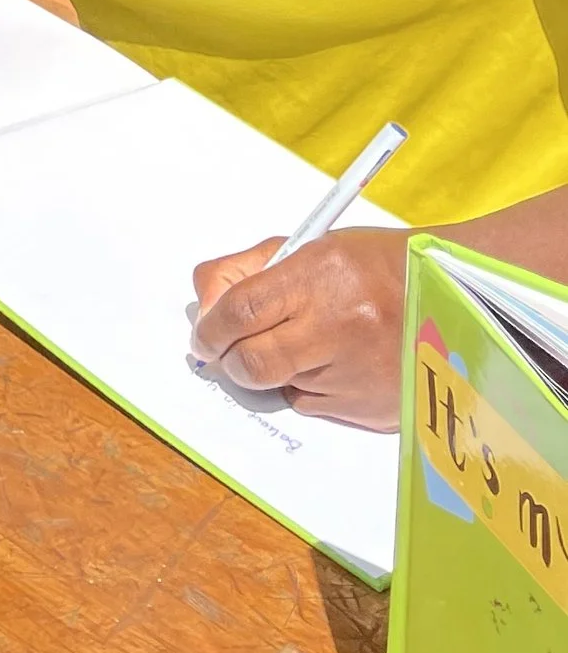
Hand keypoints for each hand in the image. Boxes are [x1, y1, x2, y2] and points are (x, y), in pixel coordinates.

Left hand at [188, 225, 409, 427]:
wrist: (448, 294)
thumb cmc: (374, 265)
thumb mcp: (310, 246)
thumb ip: (248, 271)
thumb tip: (206, 307)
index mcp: (319, 276)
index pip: (239, 310)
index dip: (209, 326)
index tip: (202, 334)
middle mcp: (338, 326)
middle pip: (251, 361)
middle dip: (229, 358)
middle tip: (229, 350)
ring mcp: (356, 372)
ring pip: (279, 384)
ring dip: (274, 368)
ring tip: (303, 341)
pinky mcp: (370, 406)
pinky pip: (310, 404)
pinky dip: (306, 387)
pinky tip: (332, 361)